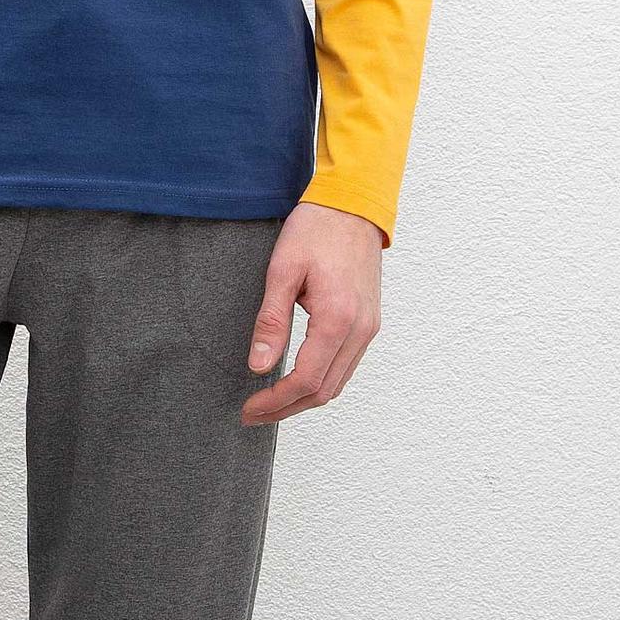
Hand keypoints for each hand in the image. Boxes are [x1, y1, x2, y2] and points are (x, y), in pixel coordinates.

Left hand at [240, 203, 382, 425]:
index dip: (275, 401)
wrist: (353, 205)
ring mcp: (369, 328)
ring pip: (338, 383)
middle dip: (286, 408)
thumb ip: (271, 321)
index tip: (249, 408)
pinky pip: (346, 366)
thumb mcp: (282, 271)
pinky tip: (297, 381)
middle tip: (253, 414)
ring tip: (270, 404)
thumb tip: (259, 366)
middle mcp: (360, 329)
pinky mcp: (369, 322)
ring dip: (304, 399)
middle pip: (324, 391)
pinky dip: (321, 381)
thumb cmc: (316, 230)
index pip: (306, 380)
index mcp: (337, 318)